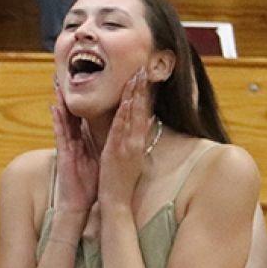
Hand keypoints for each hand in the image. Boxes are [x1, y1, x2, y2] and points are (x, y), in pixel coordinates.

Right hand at [51, 80, 99, 215]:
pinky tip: (54, 106)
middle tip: (67, 73)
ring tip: (57, 83)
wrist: (82, 203)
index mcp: (87, 140)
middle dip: (70, 94)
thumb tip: (126, 129)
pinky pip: (60, 133)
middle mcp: (76, 140)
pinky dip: (57, 120)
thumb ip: (112, 142)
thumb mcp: (106, 158)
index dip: (88, 97)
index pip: (88, 114)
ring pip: (64, 118)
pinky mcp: (64, 152)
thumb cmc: (94, 183)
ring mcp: (68, 145)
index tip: (90, 80)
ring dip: (60, 101)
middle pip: (73, 112)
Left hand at [98, 69, 152, 205]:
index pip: (143, 111)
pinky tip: (126, 101)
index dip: (144, 93)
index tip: (145, 75)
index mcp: (137, 140)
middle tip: (144, 68)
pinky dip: (124, 115)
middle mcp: (135, 140)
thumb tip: (150, 119)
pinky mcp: (118, 151)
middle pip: (141, 109)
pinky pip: (122, 129)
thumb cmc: (122, 178)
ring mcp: (128, 145)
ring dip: (135, 95)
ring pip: (133, 115)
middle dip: (142, 88)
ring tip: (137, 76)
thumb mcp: (132, 154)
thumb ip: (139, 135)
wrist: (116, 199)